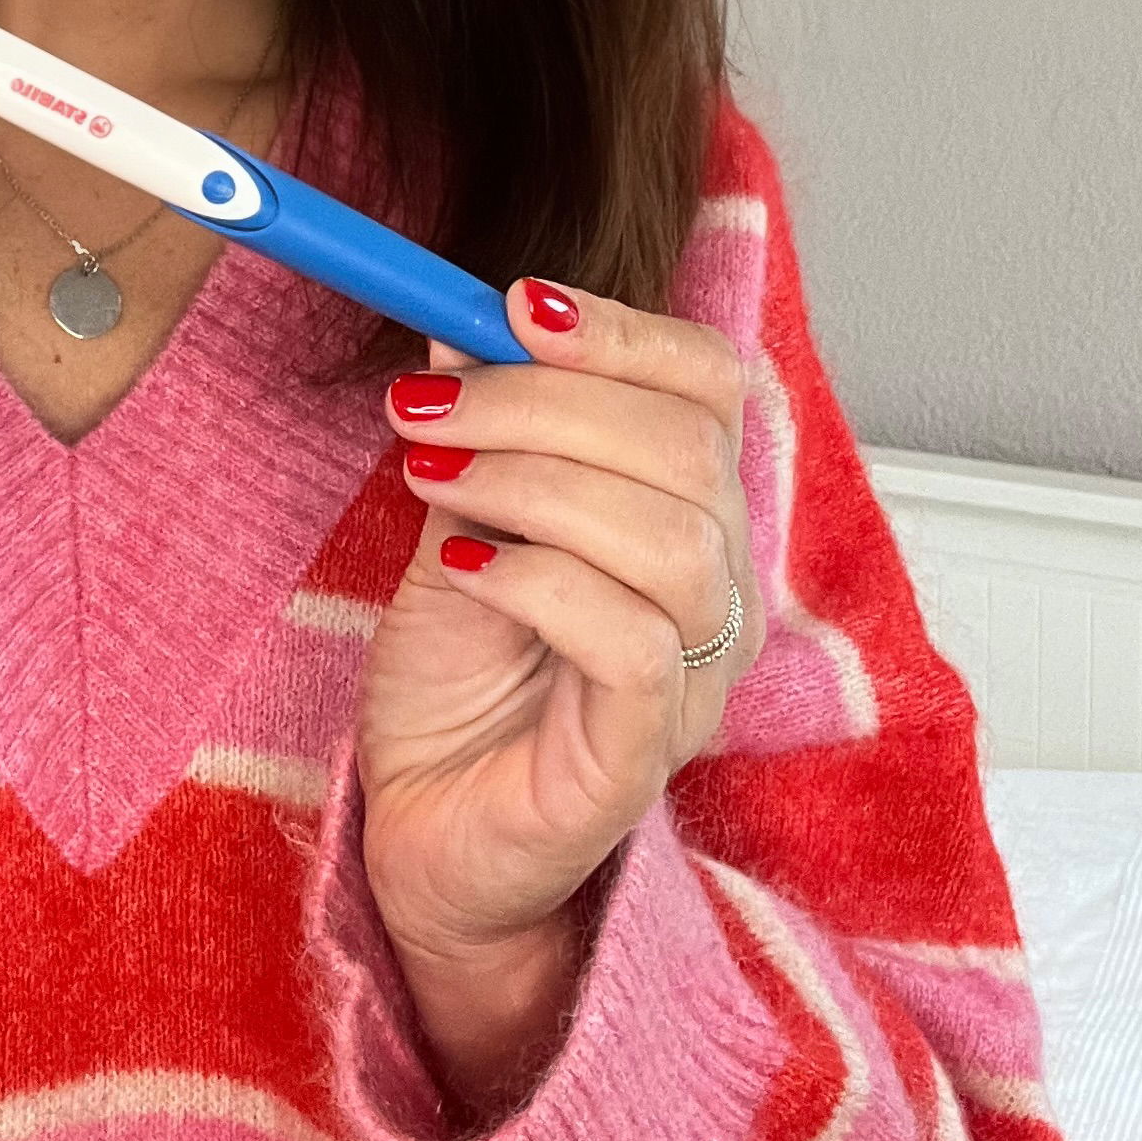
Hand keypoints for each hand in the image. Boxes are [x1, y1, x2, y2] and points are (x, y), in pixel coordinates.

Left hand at [354, 274, 761, 1084]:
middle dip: (541, 400)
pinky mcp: (643, 754)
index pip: (711, 387)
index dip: (623, 331)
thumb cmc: (460, 689)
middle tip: (426, 409)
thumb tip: (458, 324)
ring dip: (530, 480)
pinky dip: (537, 578)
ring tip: (431, 479)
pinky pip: (632, 641)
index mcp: (686, 516)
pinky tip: (465, 569)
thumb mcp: (459, 524)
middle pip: (685, 445)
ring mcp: (691, 678)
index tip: (512, 305)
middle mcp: (716, 592)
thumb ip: (478, 433)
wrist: (425, 835)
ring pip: (666, 535)